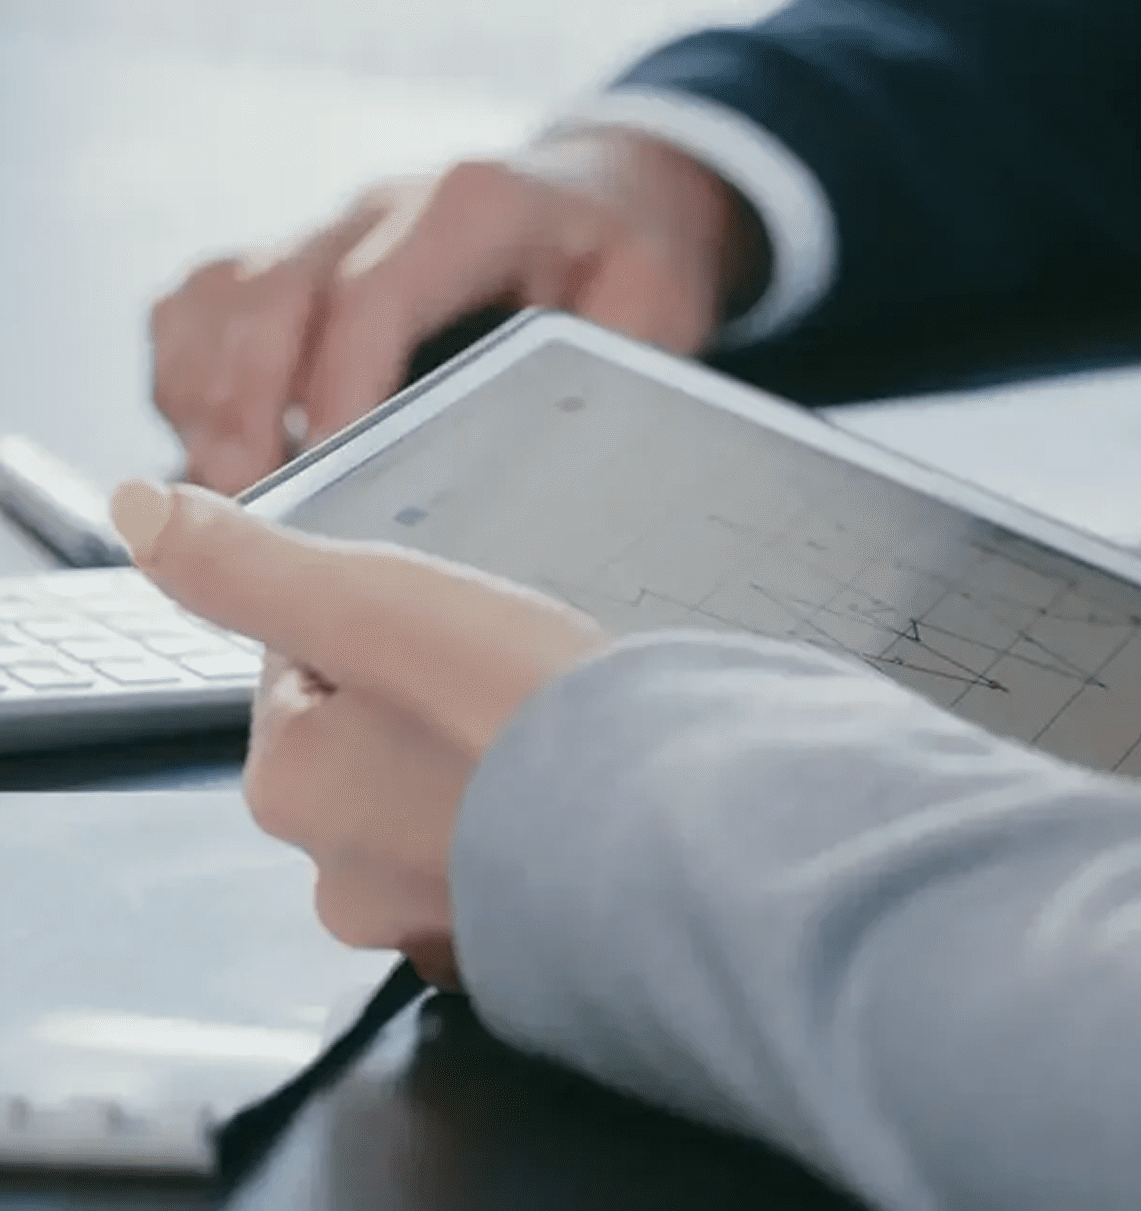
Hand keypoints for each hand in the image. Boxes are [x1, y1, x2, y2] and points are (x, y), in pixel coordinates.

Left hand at [108, 479, 606, 986]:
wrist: (675, 838)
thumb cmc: (531, 720)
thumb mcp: (379, 605)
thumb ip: (251, 563)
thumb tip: (138, 511)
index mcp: (287, 784)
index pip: (308, 667)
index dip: (390, 632)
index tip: (457, 643)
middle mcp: (336, 875)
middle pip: (371, 742)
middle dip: (434, 707)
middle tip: (515, 694)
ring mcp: (422, 925)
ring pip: (438, 807)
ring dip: (485, 774)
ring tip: (555, 750)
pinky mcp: (506, 955)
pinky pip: (500, 869)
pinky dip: (528, 840)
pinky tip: (571, 812)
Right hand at [151, 128, 763, 493]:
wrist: (612, 189)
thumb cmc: (630, 252)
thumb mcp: (656, 302)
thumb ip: (610, 364)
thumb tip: (552, 452)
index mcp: (475, 206)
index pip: (372, 294)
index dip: (337, 386)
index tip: (323, 470)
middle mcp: (384, 207)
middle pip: (270, 293)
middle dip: (246, 407)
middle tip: (252, 507)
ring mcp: (331, 228)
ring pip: (220, 294)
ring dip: (204, 394)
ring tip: (227, 489)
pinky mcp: (299, 259)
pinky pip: (206, 301)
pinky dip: (189, 372)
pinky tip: (212, 443)